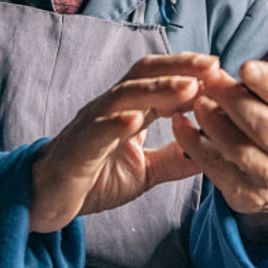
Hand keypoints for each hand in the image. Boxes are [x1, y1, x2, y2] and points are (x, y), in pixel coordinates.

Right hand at [28, 52, 221, 232]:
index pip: (160, 78)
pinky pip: (96, 131)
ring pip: (124, 96)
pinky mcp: (77, 148)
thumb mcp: (146, 170)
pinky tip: (134, 120)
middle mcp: (110, 108)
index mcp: (128, 109)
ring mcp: (92, 124)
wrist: (45, 201)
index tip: (222, 69)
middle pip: (144, 74)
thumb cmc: (94, 180)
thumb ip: (177, 157)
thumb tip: (215, 147)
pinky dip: (115, 123)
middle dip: (180, 66)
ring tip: (189, 87)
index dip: (190, 70)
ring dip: (158, 89)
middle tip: (213, 66)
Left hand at [171, 39, 267, 242]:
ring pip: (238, 148)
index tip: (246, 66)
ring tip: (196, 99)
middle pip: (263, 126)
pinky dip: (194, 145)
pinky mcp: (246, 193)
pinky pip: (215, 168)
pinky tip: (181, 123)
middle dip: (233, 100)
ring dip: (213, 122)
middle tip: (209, 78)